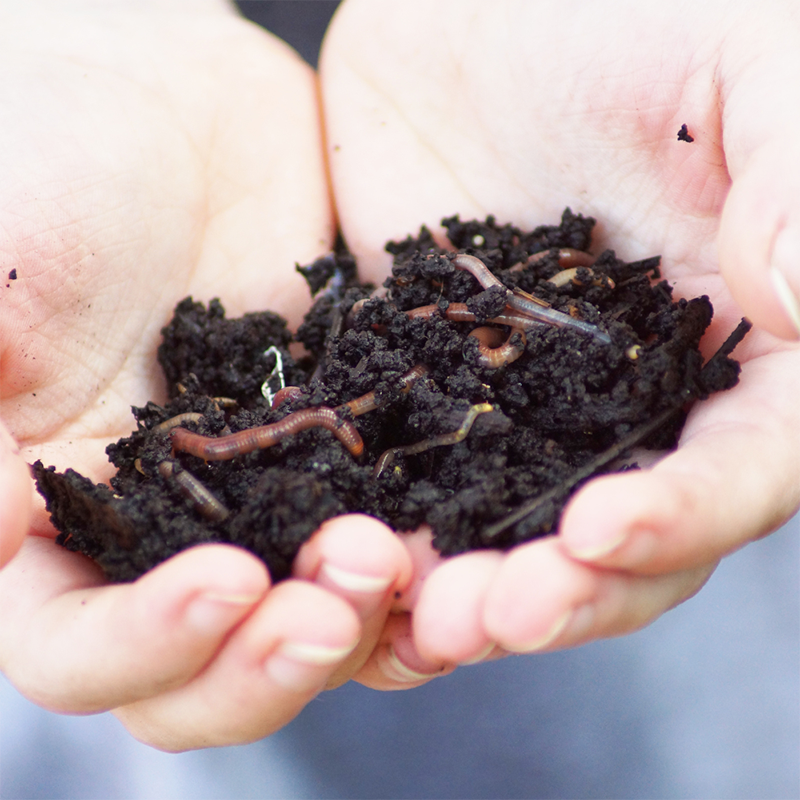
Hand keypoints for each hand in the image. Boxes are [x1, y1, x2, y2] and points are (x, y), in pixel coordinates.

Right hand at [0, 0, 410, 750]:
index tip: (223, 583)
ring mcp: (261, 503)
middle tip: (330, 607)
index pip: (76, 647)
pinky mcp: (342, 458)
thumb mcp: (3, 268)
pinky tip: (460, 545)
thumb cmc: (51, 162)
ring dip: (355, 625)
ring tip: (396, 562)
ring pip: (306, 625)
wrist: (171, 113)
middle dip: (266, 664)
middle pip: (204, 676)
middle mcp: (160, 534)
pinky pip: (388, 538)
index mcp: (56, 516)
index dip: (142, 645)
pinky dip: (424, 564)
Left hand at [319, 0, 799, 681]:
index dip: (684, 513)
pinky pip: (411, 473)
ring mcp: (524, 397)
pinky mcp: (426, 376)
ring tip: (414, 618)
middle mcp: (635, 396)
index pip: (743, 466)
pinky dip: (387, 525)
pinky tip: (345, 552)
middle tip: (486, 618)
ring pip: (511, 528)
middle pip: (621, 536)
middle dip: (562, 591)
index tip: (599, 532)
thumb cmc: (643, 0)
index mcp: (741, 343)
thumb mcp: (755, 64)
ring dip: (467, 587)